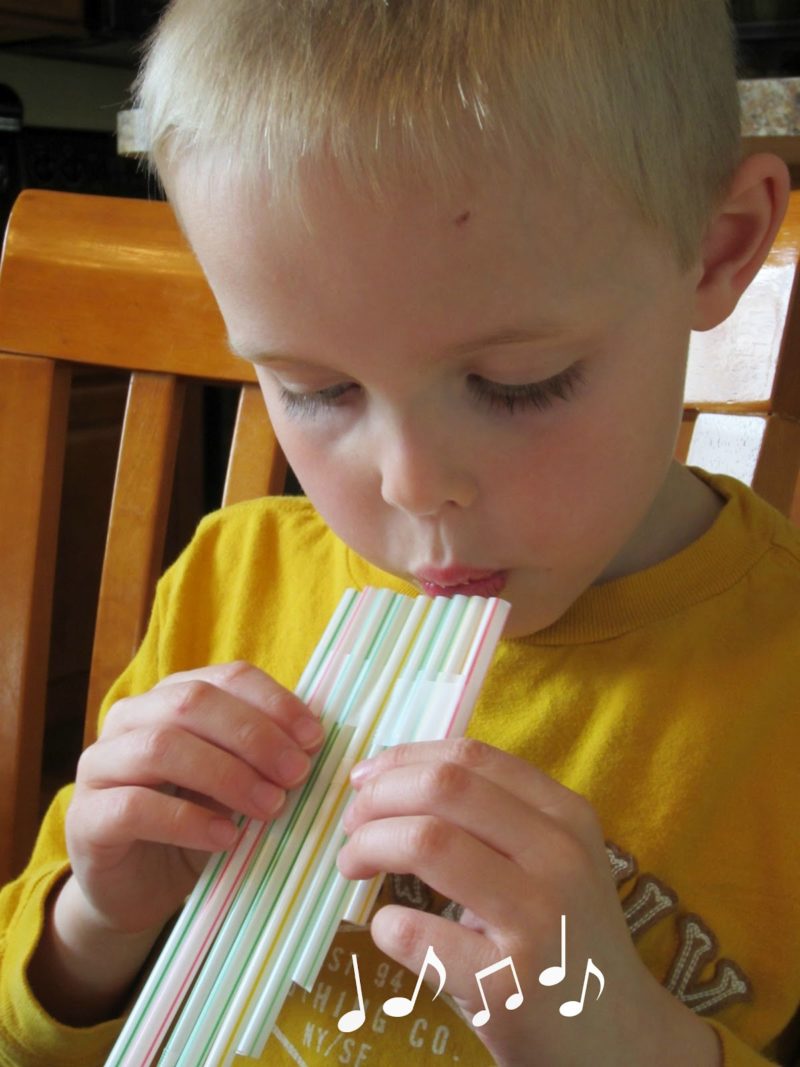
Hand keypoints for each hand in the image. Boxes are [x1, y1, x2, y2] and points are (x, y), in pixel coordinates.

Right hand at [65, 661, 323, 935]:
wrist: (138, 889)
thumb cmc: (195, 823)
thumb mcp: (237, 783)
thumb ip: (265, 754)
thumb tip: (315, 736)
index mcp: (170, 698)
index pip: (225, 677)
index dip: (274, 702)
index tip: (314, 738)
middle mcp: (129, 720)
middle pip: (192, 703)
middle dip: (254, 736)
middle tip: (297, 775)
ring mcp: (100, 766)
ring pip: (161, 747)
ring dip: (227, 775)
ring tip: (270, 807)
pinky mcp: (86, 818)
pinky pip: (134, 807)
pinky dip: (189, 821)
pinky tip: (227, 838)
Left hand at [337, 739, 719, 1066]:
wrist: (623, 1042)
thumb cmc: (567, 939)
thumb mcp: (554, 860)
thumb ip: (494, 817)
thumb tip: (389, 780)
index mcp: (566, 816)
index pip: (470, 756)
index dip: (404, 759)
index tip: (366, 779)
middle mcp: (559, 856)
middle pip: (444, 787)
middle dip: (379, 798)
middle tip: (352, 825)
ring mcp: (537, 920)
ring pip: (429, 841)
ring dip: (369, 846)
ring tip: (353, 866)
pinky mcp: (506, 984)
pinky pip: (417, 932)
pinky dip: (384, 923)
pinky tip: (388, 928)